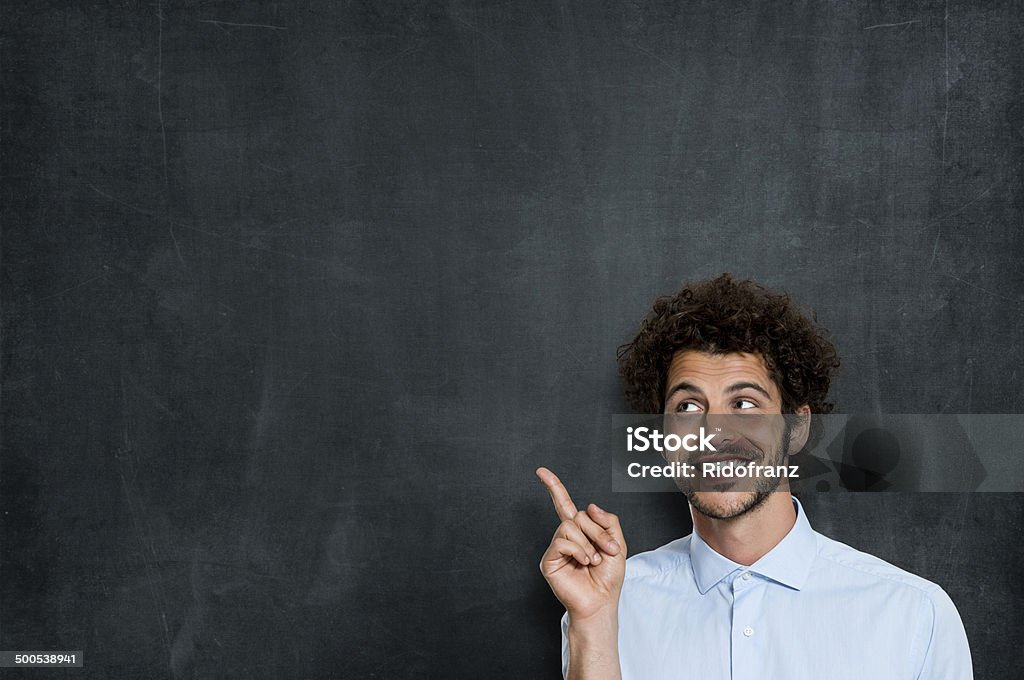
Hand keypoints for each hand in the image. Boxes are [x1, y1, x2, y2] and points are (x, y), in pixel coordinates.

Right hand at [536, 467, 626, 621]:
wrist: (601, 602)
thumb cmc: (608, 577)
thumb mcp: (617, 545)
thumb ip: (608, 522)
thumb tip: (590, 506)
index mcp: (580, 531)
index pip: (565, 504)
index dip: (554, 487)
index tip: (541, 471)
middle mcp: (566, 536)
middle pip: (579, 515)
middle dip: (597, 532)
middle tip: (607, 551)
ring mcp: (557, 547)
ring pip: (570, 526)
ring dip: (588, 543)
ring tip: (593, 560)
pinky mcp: (550, 559)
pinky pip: (562, 541)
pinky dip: (578, 550)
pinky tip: (583, 562)